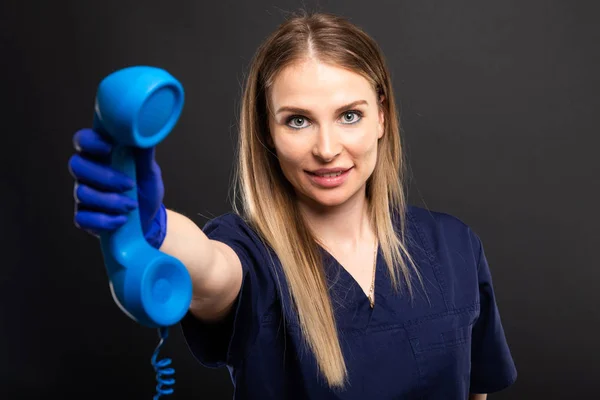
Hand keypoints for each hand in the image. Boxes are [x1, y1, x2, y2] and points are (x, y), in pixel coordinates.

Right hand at [68, 128, 166, 247]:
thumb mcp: (150, 172)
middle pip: (77, 165)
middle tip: (129, 185)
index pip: (83, 140)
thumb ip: (144, 154)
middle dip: (105, 177)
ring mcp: (84, 195)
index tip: (109, 148)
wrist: (150, 219)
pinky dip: (104, 220)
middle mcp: (88, 173)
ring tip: (132, 205)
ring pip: (82, 193)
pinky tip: (122, 219)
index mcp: (101, 156)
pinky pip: (83, 218)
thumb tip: (146, 131)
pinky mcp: (85, 217)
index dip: (90, 142)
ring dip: (110, 200)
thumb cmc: (145, 190)